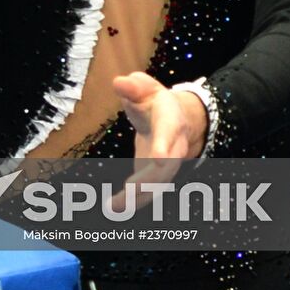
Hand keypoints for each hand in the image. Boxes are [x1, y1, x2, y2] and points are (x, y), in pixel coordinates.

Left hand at [110, 71, 207, 207]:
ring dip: (140, 196)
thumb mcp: (145, 88)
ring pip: (159, 183)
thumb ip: (133, 86)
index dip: (164, 145)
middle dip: (150, 179)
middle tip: (129, 190)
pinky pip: (150, 190)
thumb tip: (118, 82)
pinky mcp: (158, 175)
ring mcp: (169, 164)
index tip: (157, 158)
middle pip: (167, 166)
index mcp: (171, 120)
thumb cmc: (154, 101)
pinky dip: (135, 200)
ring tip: (114, 207)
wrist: (175, 119)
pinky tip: (115, 207)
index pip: (169, 133)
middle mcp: (175, 145)